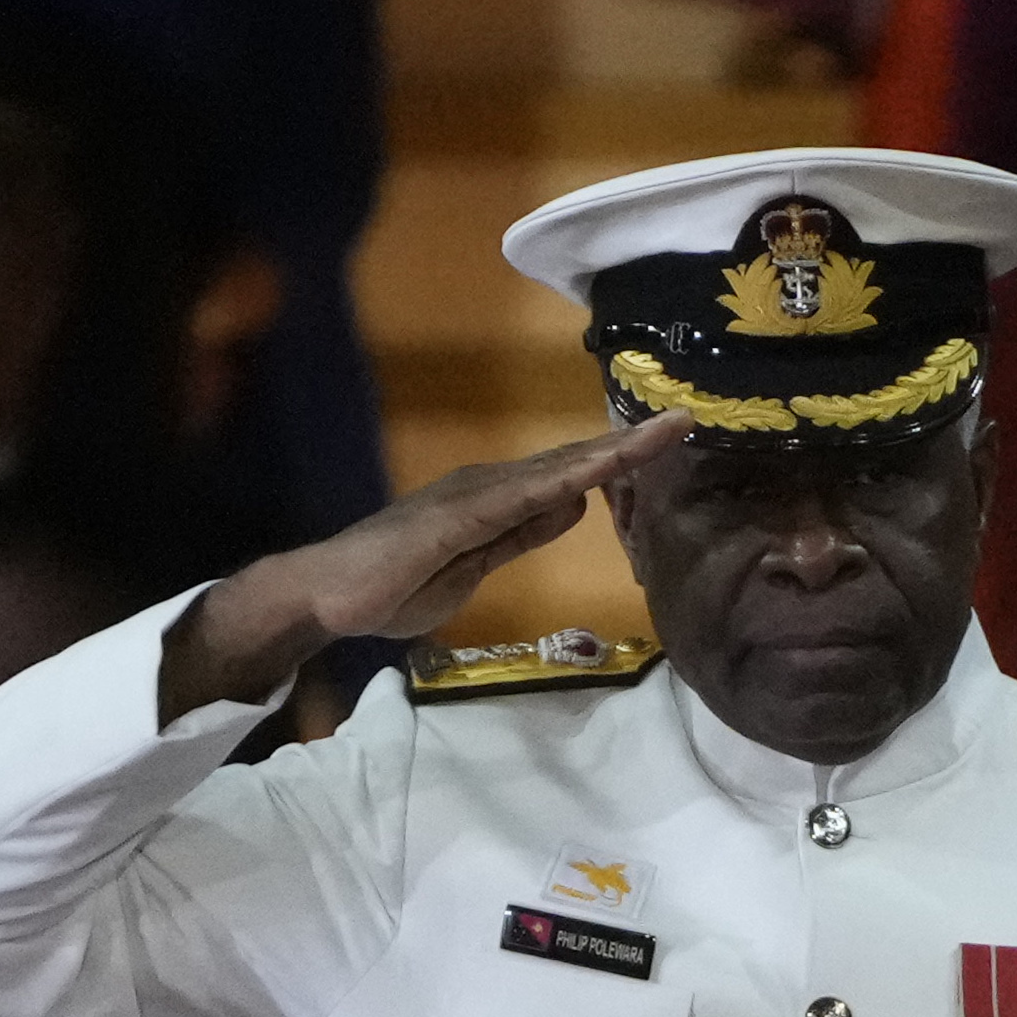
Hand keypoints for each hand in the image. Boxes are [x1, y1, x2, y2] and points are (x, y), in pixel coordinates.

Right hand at [157, 416, 689, 715]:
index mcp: (497, 502)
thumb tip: (576, 506)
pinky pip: (525, 495)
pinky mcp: (460, 515)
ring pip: (558, 469)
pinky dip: (567, 477)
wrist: (330, 596)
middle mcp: (491, 485)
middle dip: (632, 443)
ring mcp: (476, 495)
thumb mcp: (476, 566)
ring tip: (666, 431)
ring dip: (613, 450)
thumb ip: (522, 536)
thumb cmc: (393, 587)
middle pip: (574, 462)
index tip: (667, 445)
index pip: (570, 480)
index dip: (620, 462)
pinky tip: (603, 467)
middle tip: (687, 420)